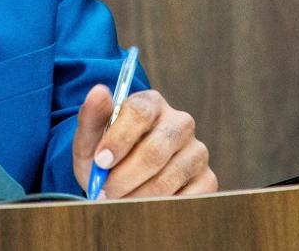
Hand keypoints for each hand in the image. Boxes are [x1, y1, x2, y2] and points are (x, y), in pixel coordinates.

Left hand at [72, 84, 216, 198]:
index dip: (119, 139)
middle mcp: (180, 123)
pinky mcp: (207, 179)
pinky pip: (187, 199)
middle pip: (155, 151)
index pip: (139, 113)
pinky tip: (143, 206)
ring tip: (119, 201)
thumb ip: (92, 116)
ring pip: (168, 178)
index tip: (101, 162)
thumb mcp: (91, 138)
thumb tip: (98, 92)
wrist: (122, 181)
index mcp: (151, 103)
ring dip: (138, 196)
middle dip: (124, 176)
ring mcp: (197, 151)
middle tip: (105, 191)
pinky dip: (160, 207)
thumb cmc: (106, 156)